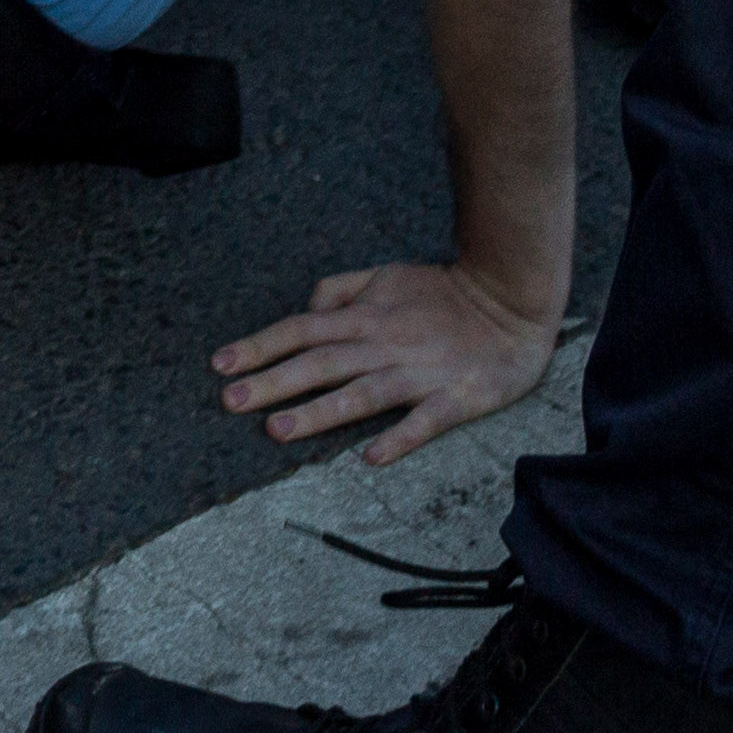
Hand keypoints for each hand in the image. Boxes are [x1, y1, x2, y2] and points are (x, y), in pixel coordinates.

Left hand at [213, 258, 556, 466]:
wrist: (512, 300)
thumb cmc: (444, 292)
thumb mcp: (387, 274)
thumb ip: (342, 290)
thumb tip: (306, 308)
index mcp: (366, 316)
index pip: (301, 329)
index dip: (260, 345)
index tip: (220, 364)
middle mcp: (384, 343)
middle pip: (320, 362)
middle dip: (273, 381)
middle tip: (230, 402)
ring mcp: (418, 372)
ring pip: (361, 393)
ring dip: (319, 412)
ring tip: (278, 430)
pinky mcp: (454, 398)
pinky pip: (423, 422)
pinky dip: (399, 437)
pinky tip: (371, 457)